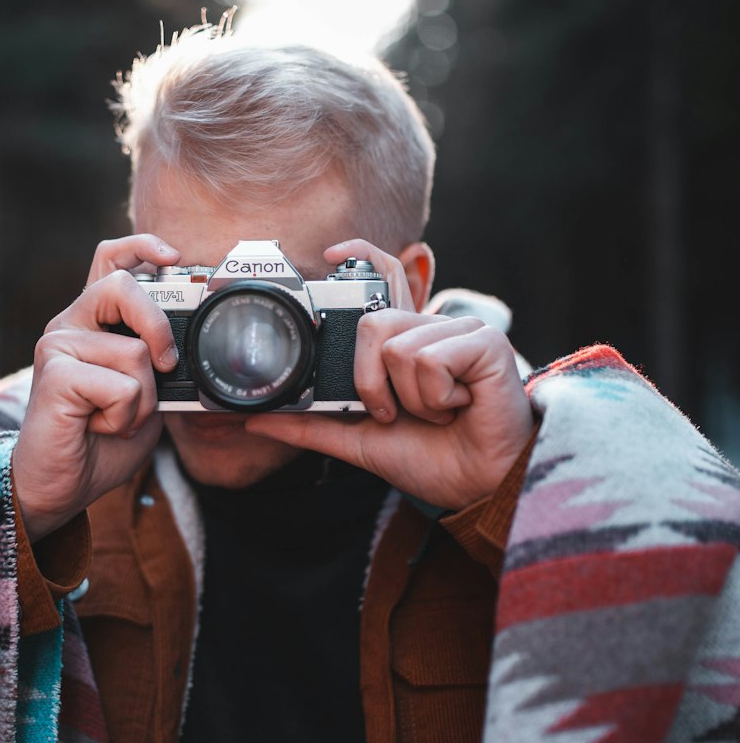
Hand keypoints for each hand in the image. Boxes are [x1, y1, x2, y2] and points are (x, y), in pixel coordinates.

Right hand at [11, 234, 180, 540]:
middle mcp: (71, 325)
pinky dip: (125, 417)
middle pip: (122, 288)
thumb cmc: (101, 441)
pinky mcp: (55, 375)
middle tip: (165, 366)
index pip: (111, 261)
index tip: (172, 258)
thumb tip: (186, 348)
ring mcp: (58, 346)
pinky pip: (121, 386)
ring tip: (115, 418)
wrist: (62, 485)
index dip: (142, 248)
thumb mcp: (145, 395)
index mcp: (92, 323)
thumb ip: (159, 365)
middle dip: (158, 327)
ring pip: (134, 352)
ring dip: (143, 399)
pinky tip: (98, 427)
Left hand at [246, 239, 533, 510]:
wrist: (477, 487)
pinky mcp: (486, 342)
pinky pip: (430, 361)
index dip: (359, 256)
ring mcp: (462, 331)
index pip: (383, 277)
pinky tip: (461, 407)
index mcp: (407, 341)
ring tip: (440, 412)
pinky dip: (437, 400)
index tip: (327, 255)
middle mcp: (432, 328)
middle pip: (372, 324)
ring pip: (399, 350)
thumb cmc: (433, 459)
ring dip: (411, 401)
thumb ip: (312, 426)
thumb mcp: (359, 441)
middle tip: (397, 413)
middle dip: (371, 384)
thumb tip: (255, 423)